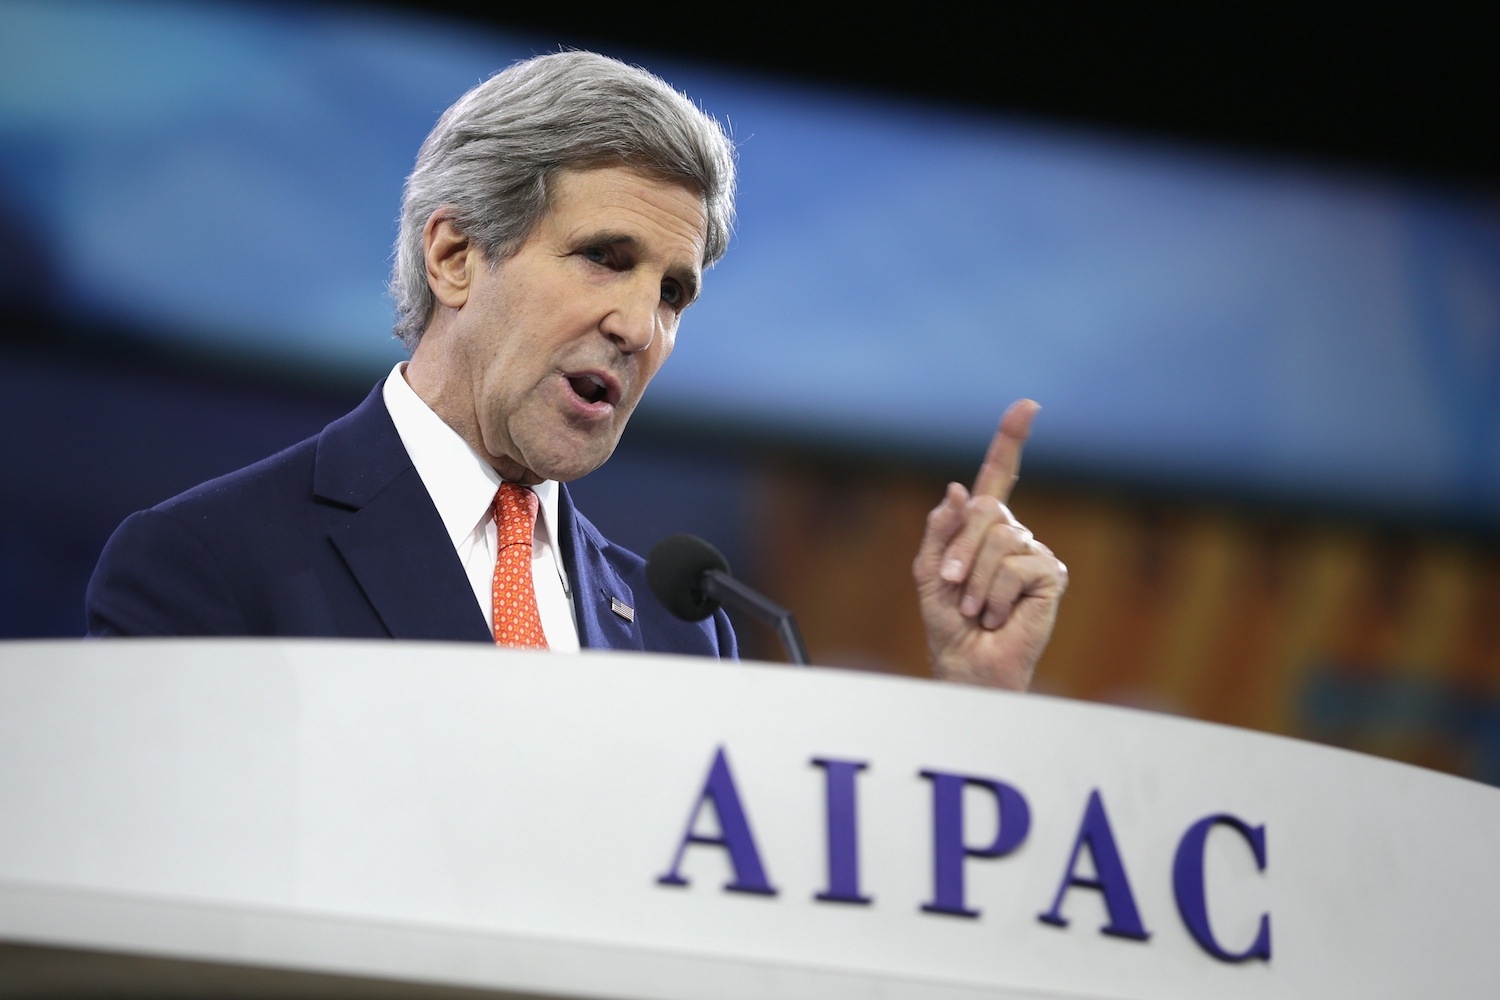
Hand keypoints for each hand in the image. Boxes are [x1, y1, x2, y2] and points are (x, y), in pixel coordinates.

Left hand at [913, 400, 1067, 689]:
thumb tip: (957, 489)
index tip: (1027, 405)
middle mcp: (1014, 534)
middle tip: (953, 587)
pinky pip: (1016, 566)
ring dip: (976, 580)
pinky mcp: (1051, 576)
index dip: (1010, 440)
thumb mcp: (930, 572)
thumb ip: (940, 530)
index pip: (999, 475)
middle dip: (960, 549)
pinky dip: (998, 594)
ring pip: (999, 539)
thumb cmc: (948, 624)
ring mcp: (1035, 553)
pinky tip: (1000, 615)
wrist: (966, 664)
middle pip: (986, 510)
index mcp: (983, 528)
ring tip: (978, 609)